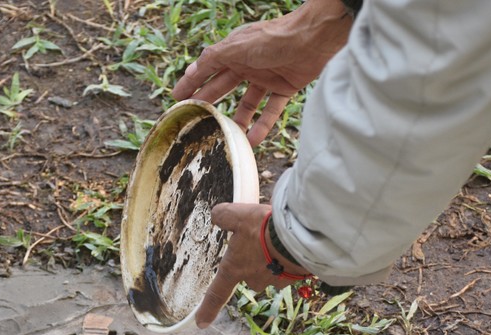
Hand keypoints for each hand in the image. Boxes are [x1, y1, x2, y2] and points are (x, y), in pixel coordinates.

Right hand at [171, 0, 351, 146]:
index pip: (206, 68)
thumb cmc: (274, 37)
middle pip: (224, 86)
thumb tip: (191, 70)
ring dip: (238, 119)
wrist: (314, 38)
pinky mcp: (285, 87)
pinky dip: (262, 125)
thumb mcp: (237, 47)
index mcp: (234, 50)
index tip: (176, 99)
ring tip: (226, 136)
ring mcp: (267, 76)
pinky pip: (270, 110)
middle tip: (195, 121)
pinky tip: (253, 141)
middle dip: (209, 102)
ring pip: (247, 102)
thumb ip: (213, 59)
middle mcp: (248, 63)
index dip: (191, 83)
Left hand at [196, 203, 308, 327]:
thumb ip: (223, 216)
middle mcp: (254, 279)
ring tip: (279, 237)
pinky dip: (289, 257)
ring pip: (272, 270)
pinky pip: (289, 267)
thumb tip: (217, 215)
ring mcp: (276, 281)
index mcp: (235, 269)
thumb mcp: (238, 216)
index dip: (208, 308)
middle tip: (261, 240)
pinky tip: (292, 242)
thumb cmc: (263, 229)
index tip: (201, 323)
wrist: (300, 236)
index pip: (217, 293)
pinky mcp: (296, 277)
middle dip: (254, 261)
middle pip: (250, 275)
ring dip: (274, 257)